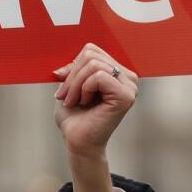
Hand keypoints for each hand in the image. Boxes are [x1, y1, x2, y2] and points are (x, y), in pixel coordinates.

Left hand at [53, 43, 138, 158]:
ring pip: (94, 65)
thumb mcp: (70, 86)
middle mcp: (128, 77)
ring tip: (72, 101)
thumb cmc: (74, 117)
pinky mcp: (126, 96)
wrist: (77, 140)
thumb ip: (72, 69)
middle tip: (64, 96)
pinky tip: (85, 102)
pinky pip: (99, 77)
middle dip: (71, 76)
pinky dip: (84, 89)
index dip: (72, 66)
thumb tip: (61, 66)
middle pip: (91, 55)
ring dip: (75, 84)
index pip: (91, 50)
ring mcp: (130, 86)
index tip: (64, 87)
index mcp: (117, 72)